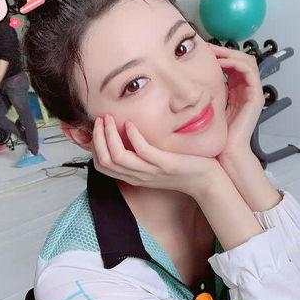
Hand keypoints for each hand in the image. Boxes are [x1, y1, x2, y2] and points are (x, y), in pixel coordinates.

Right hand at [91, 114, 223, 197]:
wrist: (205, 181)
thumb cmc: (182, 169)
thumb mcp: (154, 164)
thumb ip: (139, 155)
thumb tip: (126, 136)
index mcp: (134, 176)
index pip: (102, 166)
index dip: (94, 147)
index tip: (98, 129)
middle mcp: (138, 176)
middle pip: (105, 160)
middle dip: (98, 137)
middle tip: (101, 119)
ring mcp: (151, 171)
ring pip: (118, 157)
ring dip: (110, 135)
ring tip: (110, 119)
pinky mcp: (165, 164)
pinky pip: (142, 151)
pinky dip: (133, 136)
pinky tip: (131, 124)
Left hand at [206, 43, 264, 159]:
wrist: (225, 153)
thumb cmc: (214, 134)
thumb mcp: (207, 106)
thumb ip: (204, 92)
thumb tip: (188, 78)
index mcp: (236, 91)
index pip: (233, 64)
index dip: (220, 55)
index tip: (203, 52)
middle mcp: (246, 90)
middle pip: (241, 59)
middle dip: (224, 51)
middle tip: (208, 47)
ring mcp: (252, 93)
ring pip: (247, 61)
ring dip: (230, 54)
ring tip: (214, 53)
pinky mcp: (256, 97)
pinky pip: (249, 71)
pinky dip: (236, 63)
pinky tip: (220, 63)